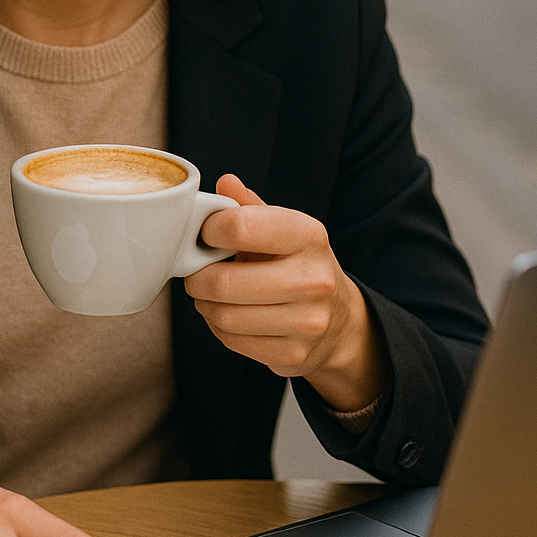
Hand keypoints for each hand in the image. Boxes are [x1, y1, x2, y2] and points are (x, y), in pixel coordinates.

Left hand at [185, 175, 389, 412]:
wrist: (339, 318)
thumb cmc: (297, 264)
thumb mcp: (282, 228)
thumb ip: (249, 207)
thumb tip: (226, 183)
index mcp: (309, 235)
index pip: (240, 227)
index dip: (208, 231)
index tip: (205, 234)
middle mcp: (314, 278)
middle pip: (223, 282)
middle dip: (198, 277)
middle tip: (197, 272)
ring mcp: (307, 321)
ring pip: (223, 315)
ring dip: (205, 305)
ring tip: (212, 295)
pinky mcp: (294, 353)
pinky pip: (231, 340)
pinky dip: (219, 328)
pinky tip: (230, 315)